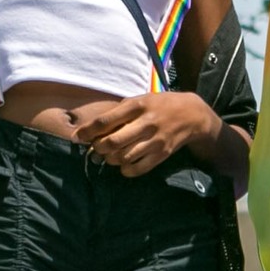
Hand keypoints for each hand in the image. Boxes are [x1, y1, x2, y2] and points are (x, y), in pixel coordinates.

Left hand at [70, 90, 218, 178]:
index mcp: (137, 106)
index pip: (105, 121)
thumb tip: (93, 128)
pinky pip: (137, 169)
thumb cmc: (159, 105)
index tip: (77, 137)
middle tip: (97, 148)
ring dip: (111, 159)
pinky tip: (124, 164)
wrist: (192, 115)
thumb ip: (119, 112)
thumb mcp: (140, 100)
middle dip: (98, 148)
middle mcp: (146, 123)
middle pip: (112, 142)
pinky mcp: (162, 154)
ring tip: (111, 155)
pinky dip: (125, 170)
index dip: (87, 131)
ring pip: (122, 158)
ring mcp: (155, 140)